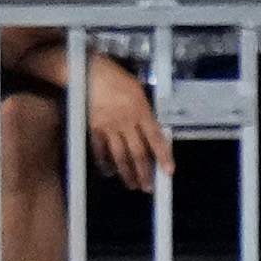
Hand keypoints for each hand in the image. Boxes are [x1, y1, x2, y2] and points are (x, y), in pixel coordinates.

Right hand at [82, 52, 172, 190]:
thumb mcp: (138, 91)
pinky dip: (104, 162)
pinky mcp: (95, 128)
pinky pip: (100, 150)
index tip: (169, 172)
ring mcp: (110, 127)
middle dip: (144, 173)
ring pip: (120, 156)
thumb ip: (145, 112)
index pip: (155, 138)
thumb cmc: (118, 78)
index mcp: (141, 112)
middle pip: (138, 153)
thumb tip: (152, 131)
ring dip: (127, 173)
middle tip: (148, 188)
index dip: (163, 156)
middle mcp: (127, 123)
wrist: (91, 73)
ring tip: (132, 185)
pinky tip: (109, 172)